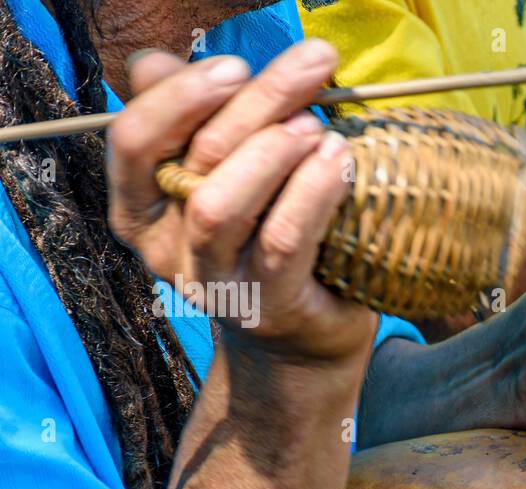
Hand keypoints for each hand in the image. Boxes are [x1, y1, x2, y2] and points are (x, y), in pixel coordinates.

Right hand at [107, 40, 377, 370]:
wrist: (307, 337)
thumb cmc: (270, 238)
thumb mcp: (230, 175)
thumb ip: (196, 121)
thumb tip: (154, 62)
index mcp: (141, 208)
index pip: (134, 141)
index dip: (179, 97)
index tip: (235, 65)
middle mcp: (164, 249)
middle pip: (194, 160)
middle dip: (255, 103)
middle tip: (310, 69)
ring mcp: (214, 283)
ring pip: (222, 205)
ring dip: (274, 152)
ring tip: (320, 126)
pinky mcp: (267, 306)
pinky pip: (282, 241)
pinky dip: (312, 193)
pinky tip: (339, 161)